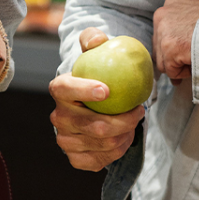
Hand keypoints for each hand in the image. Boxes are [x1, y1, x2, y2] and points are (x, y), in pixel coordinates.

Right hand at [49, 28, 146, 170]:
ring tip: (134, 123)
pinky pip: (101, 160)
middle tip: (140, 111)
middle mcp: (58, 117)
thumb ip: (94, 39)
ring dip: (125, 136)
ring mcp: (65, 140)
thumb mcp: (96, 51)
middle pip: (92, 125)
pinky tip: (126, 138)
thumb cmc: (99, 74)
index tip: (107, 90)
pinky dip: (119, 150)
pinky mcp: (75, 158)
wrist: (96, 103)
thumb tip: (98, 40)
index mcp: (59, 89)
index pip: (65, 90)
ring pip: (101, 144)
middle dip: (122, 121)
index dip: (83, 91)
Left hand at [153, 0, 198, 80]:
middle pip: (159, 47)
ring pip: (163, 61)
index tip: (183, 53)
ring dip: (178, 66)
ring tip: (195, 62)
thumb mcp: (198, 15)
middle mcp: (162, 14)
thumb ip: (184, 26)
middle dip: (172, 58)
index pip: (162, 32)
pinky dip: (183, 73)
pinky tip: (196, 64)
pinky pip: (171, 71)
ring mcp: (164, 31)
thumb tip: (176, 48)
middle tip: (188, 62)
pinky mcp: (169, 47)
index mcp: (171, 3)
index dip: (173, 46)